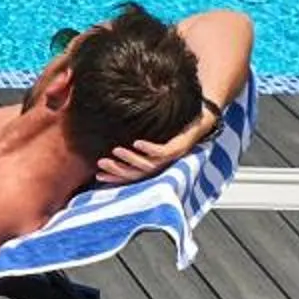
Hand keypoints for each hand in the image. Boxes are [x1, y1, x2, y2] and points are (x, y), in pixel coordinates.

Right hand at [97, 113, 214, 181]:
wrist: (200, 121)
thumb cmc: (175, 130)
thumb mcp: (155, 138)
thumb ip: (139, 143)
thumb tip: (114, 138)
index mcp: (154, 165)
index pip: (131, 175)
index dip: (115, 176)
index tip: (98, 174)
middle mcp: (161, 166)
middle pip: (137, 174)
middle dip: (118, 170)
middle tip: (101, 163)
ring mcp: (170, 158)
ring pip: (147, 164)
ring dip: (130, 159)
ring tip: (115, 151)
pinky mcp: (177, 149)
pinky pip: (162, 152)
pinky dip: (149, 149)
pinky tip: (137, 143)